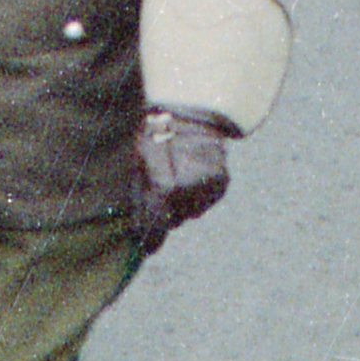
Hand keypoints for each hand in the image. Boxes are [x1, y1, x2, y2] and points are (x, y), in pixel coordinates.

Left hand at [125, 106, 233, 258]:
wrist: (188, 112)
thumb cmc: (154, 137)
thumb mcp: (138, 165)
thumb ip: (138, 201)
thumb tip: (138, 235)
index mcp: (163, 188)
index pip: (156, 227)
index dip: (150, 239)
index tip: (146, 248)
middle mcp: (187, 192)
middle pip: (174, 220)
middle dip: (166, 212)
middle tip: (161, 188)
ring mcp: (207, 188)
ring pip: (191, 212)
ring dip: (183, 203)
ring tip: (178, 175)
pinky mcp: (220, 183)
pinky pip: (206, 201)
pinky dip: (198, 194)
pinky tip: (192, 172)